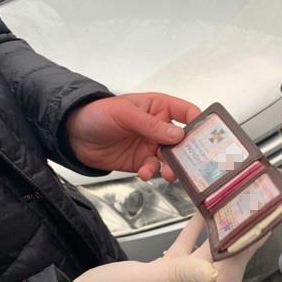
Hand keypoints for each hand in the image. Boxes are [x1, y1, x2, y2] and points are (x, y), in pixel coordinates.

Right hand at [61, 214, 265, 281]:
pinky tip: (201, 213)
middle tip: (257, 211)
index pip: (229, 272)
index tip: (263, 225)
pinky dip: (194, 233)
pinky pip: (186, 251)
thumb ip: (178, 273)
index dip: (247, 249)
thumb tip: (215, 270)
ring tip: (235, 208)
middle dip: (241, 238)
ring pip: (206, 255)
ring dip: (220, 233)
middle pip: (224, 263)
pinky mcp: (162, 274)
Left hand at [66, 93, 200, 180]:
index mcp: (159, 107)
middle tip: (191, 164)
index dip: (200, 123)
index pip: (188, 112)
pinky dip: (153, 173)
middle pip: (184, 140)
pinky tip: (145, 173)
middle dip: (188, 153)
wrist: (73, 135)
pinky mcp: (142, 161)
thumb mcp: (124, 114)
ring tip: (168, 173)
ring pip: (172, 158)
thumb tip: (179, 134)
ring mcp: (151, 145)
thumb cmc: (97, 114)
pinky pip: (155, 169)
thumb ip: (151, 125)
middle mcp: (159, 127)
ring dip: (172, 166)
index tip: (208, 137)